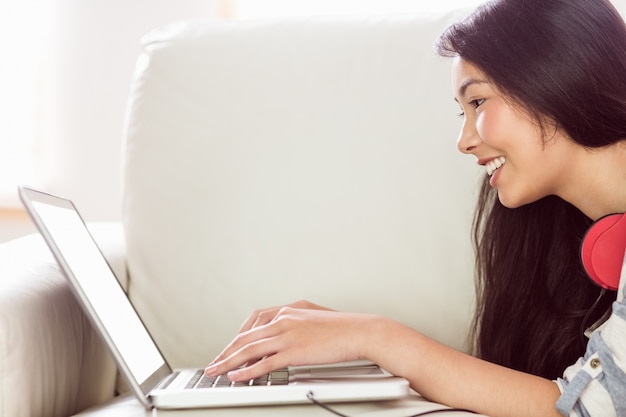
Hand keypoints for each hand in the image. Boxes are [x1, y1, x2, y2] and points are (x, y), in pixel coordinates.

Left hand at [204, 301, 375, 380]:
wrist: (359, 331)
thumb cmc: (343, 327)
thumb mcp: (315, 317)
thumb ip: (297, 323)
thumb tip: (287, 333)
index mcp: (289, 309)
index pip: (254, 320)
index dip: (239, 335)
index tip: (231, 347)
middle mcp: (284, 318)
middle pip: (246, 336)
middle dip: (227, 351)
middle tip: (215, 362)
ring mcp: (288, 334)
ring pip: (249, 349)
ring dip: (229, 361)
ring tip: (216, 371)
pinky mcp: (293, 351)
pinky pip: (264, 363)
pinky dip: (247, 371)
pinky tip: (237, 376)